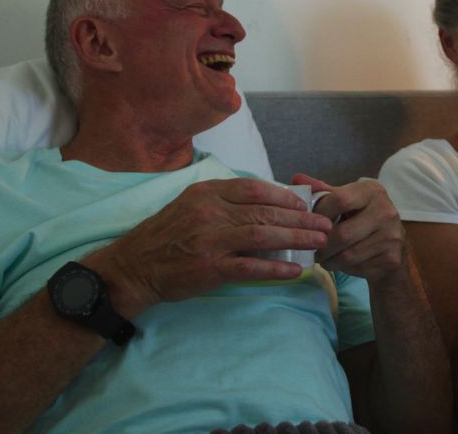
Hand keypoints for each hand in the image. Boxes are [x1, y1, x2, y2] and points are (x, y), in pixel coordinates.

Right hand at [85, 178, 332, 316]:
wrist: (133, 267)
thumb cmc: (165, 236)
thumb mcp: (190, 206)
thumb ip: (223, 202)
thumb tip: (265, 204)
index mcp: (207, 193)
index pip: (255, 189)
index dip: (284, 197)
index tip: (304, 205)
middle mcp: (210, 212)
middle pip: (265, 213)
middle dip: (300, 219)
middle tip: (324, 225)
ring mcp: (211, 240)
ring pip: (263, 236)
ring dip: (296, 239)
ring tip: (319, 243)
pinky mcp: (210, 268)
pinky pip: (250, 267)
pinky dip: (275, 268)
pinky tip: (295, 269)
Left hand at [292, 173, 406, 283]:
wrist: (392, 244)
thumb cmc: (361, 217)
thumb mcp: (345, 200)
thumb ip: (322, 190)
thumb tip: (296, 178)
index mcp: (372, 191)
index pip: (339, 199)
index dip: (319, 214)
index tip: (309, 224)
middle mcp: (386, 211)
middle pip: (342, 234)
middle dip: (321, 245)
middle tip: (311, 249)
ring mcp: (391, 236)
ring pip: (348, 255)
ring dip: (329, 260)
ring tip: (322, 258)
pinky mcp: (392, 258)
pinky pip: (357, 267)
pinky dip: (342, 268)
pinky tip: (339, 263)